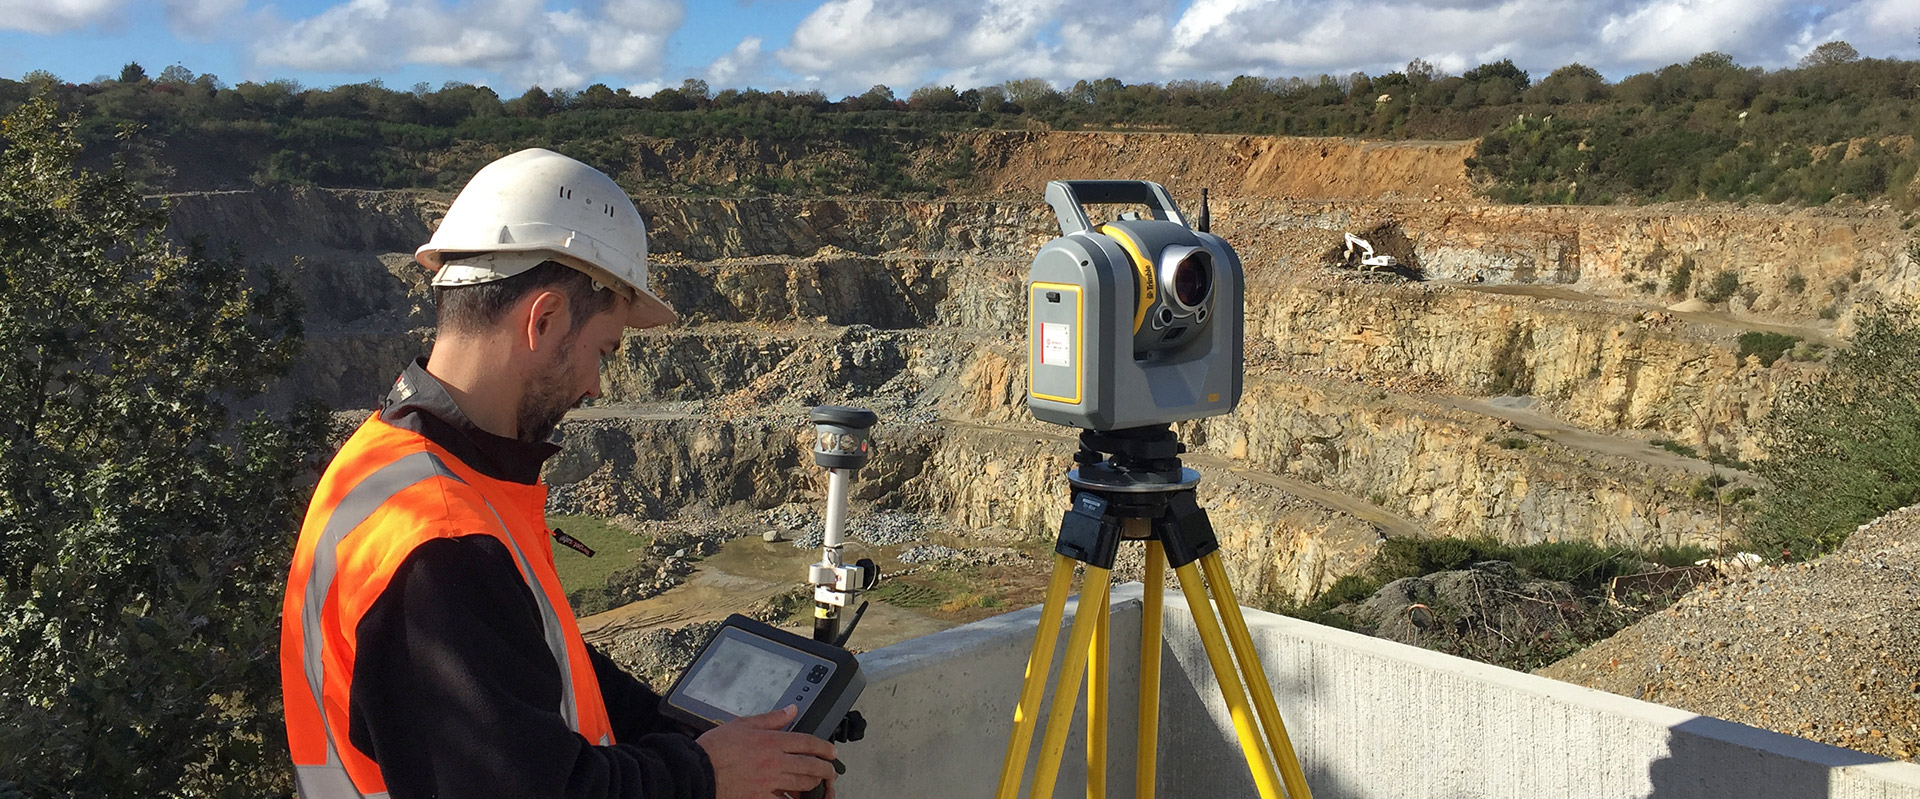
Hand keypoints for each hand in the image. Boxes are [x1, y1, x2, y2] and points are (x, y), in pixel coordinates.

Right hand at [697, 705, 837, 798]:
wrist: (699, 770)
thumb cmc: (716, 749)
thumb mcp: (743, 724)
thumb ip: (771, 718)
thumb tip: (790, 710)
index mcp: (772, 741)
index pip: (807, 743)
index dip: (824, 747)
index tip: (831, 751)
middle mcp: (775, 761)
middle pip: (810, 765)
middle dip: (826, 769)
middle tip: (831, 770)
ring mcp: (770, 782)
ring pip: (802, 784)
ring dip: (814, 783)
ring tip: (818, 782)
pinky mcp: (761, 797)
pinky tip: (797, 797)